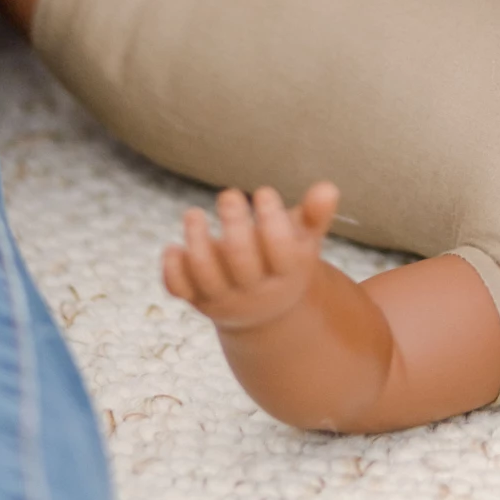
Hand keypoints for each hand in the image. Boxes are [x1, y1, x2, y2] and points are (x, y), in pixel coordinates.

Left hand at [163, 182, 337, 333]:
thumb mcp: (305, 240)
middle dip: (233, 222)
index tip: (263, 192)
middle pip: (241, 259)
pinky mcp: (198, 300)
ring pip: (205, 274)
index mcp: (287, 275)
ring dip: (196, 239)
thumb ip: (316, 216)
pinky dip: (171, 268)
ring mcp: (223, 299)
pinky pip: (179, 289)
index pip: (280, 249)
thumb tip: (328, 188)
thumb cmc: (286, 260)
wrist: (264, 311)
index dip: (271, 217)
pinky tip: (173, 247)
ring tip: (193, 214)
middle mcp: (255, 292)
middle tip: (228, 195)